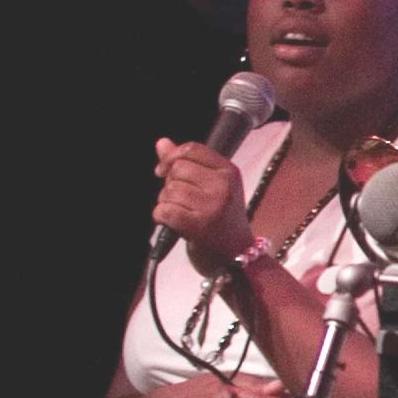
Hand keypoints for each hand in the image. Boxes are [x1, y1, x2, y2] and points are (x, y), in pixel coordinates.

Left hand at [153, 138, 253, 275]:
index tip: (164, 171)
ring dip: (166, 202)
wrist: (236, 256)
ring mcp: (212, 206)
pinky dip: (161, 216)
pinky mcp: (197, 226)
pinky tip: (172, 222)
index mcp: (230, 172)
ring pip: (168, 191)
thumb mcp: (212, 187)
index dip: (171, 158)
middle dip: (170, 184)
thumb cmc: (221, 220)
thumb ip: (186, 163)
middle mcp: (224, 186)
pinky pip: (163, 210)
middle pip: (177, 169)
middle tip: (181, 200)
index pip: (192, 149)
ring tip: (181, 213)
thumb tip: (161, 142)